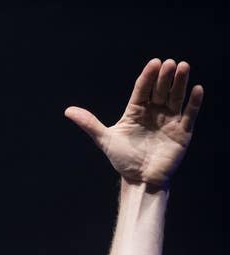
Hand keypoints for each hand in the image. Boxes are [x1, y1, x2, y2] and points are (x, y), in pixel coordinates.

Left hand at [65, 59, 203, 187]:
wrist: (140, 180)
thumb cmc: (123, 160)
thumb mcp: (105, 140)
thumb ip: (89, 124)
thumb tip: (67, 111)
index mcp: (136, 111)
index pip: (142, 89)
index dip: (148, 76)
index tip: (154, 63)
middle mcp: (154, 111)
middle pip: (160, 89)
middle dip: (165, 76)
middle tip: (169, 64)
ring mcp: (169, 120)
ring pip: (176, 97)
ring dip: (180, 83)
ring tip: (183, 67)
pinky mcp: (182, 131)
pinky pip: (190, 114)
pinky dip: (194, 102)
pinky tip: (196, 89)